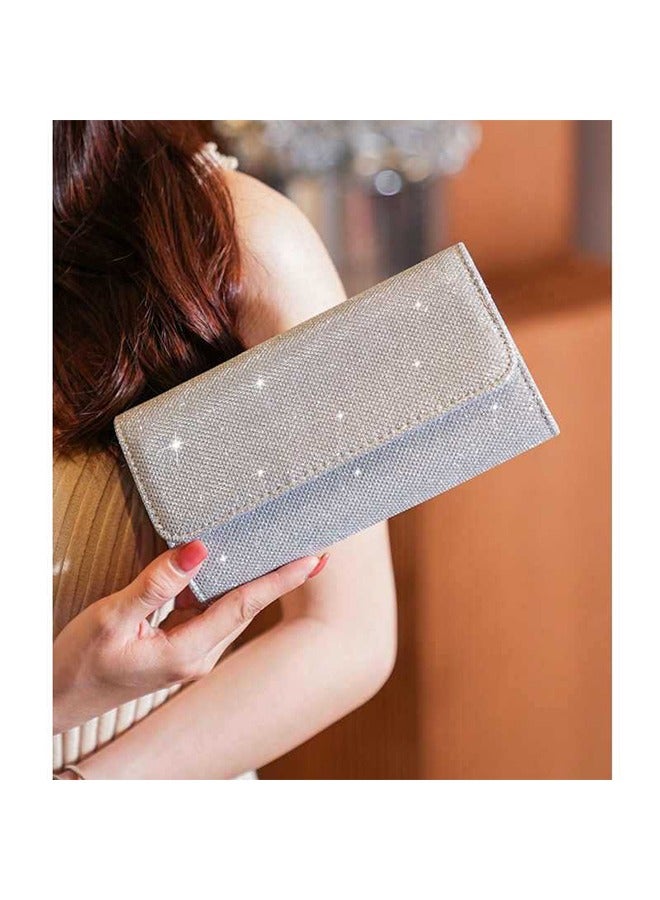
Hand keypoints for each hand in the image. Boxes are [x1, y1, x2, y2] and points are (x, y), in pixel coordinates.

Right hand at [53, 542, 327, 733]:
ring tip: (279, 547)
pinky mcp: (181, 653)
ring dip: (253, 580)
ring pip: (231, 610)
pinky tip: (227, 567)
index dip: (282, 579)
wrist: (57, 699)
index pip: (245, 605)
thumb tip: (201, 550)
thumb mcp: (113, 617)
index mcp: (188, 653)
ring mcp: (192, 658)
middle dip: (280, 576)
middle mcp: (199, 659)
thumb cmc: (79, 662)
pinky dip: (224, 589)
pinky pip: (211, 614)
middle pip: (247, 607)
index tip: (315, 558)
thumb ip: (158, 584)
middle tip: (313, 545)